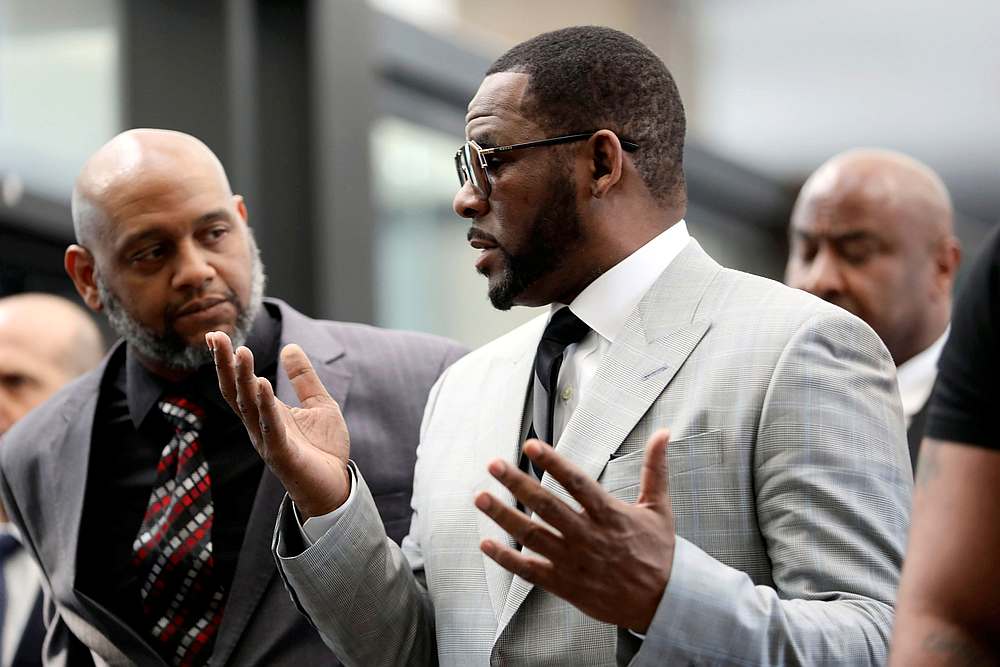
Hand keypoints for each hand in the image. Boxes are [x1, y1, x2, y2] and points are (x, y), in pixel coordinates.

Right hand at [207, 331, 351, 517]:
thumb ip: (304, 378)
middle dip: (226, 365)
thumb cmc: (324, 448)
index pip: (240, 383)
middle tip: (217, 338)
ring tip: (242, 353)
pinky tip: (261, 384)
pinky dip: (264, 405)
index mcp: (266, 412)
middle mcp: (259, 425)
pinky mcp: (281, 454)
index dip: (227, 360)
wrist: (336, 485)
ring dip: (244, 379)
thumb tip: (290, 347)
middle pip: (236, 392)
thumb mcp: (319, 403)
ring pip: (249, 406)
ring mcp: (267, 440)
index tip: (215, 335)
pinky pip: (270, 427)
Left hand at [475, 430, 674, 632]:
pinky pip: (531, 571)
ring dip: (504, 516)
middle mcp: (588, 536)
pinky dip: (507, 559)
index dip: (553, 462)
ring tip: (481, 498)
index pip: (577, 482)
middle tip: (494, 465)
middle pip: (547, 506)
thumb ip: (655, 469)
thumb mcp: (659, 508)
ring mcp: (574, 561)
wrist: (664, 603)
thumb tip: (662, 435)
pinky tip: (487, 544)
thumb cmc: (659, 553)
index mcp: (610, 515)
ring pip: (533, 536)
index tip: (531, 446)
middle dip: (518, 484)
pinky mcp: (566, 585)